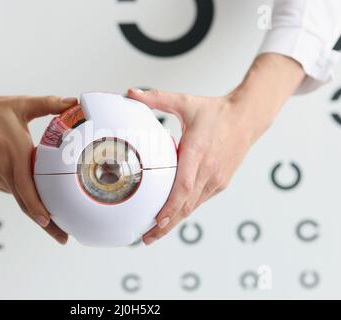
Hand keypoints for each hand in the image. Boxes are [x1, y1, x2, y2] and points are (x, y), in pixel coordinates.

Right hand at [0, 93, 76, 244]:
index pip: (29, 193)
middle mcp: (3, 173)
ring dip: (31, 200)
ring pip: (16, 193)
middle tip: (62, 238)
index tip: (50, 224)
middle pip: (26, 204)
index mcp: (16, 159)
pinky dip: (17, 187)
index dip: (40, 211)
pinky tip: (22, 180)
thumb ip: (50, 104)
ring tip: (49, 207)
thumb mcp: (24, 105)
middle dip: (45, 223)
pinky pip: (5, 186)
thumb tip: (73, 100)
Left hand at [128, 53, 304, 244]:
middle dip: (166, 225)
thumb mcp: (185, 102)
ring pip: (193, 206)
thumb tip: (131, 92)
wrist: (248, 117)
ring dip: (175, 221)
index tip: (156, 221)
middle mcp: (209, 170)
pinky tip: (173, 217)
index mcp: (197, 152)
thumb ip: (156, 98)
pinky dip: (185, 211)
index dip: (170, 207)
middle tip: (147, 238)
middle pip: (186, 205)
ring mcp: (217, 179)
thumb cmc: (216, 112)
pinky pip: (200, 200)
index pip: (183, 187)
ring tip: (155, 233)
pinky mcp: (221, 182)